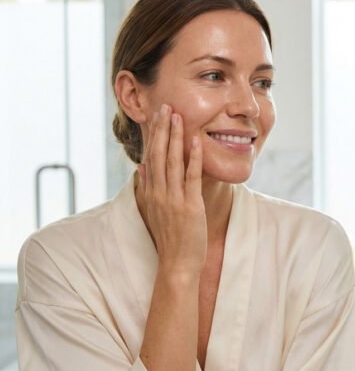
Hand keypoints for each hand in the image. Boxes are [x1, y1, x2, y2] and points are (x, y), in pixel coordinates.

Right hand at [137, 104, 206, 276]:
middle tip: (165, 106)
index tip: (155, 116)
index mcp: (150, 193)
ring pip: (172, 161)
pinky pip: (191, 177)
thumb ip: (146, 188)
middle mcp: (158, 193)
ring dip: (175, 137)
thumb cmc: (170, 238)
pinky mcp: (189, 206)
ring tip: (177, 116)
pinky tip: (196, 141)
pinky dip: (193, 158)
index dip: (153, 135)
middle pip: (158, 154)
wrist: (177, 264)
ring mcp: (173, 199)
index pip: (150, 157)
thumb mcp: (153, 211)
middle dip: (161, 129)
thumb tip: (141, 167)